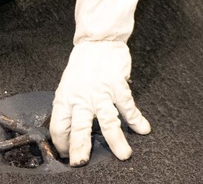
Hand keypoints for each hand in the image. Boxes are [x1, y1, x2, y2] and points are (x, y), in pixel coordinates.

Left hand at [50, 40, 150, 165]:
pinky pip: (128, 106)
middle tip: (81, 162)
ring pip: (108, 122)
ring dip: (116, 141)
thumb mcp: (69, 85)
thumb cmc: (84, 64)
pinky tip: (143, 128)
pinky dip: (137, 119)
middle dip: (81, 148)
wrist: (98, 40)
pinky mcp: (117, 85)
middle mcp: (82, 98)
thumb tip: (71, 130)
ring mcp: (100, 93)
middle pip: (80, 128)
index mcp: (66, 98)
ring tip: (124, 155)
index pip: (59, 126)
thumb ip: (70, 106)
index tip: (67, 153)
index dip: (62, 143)